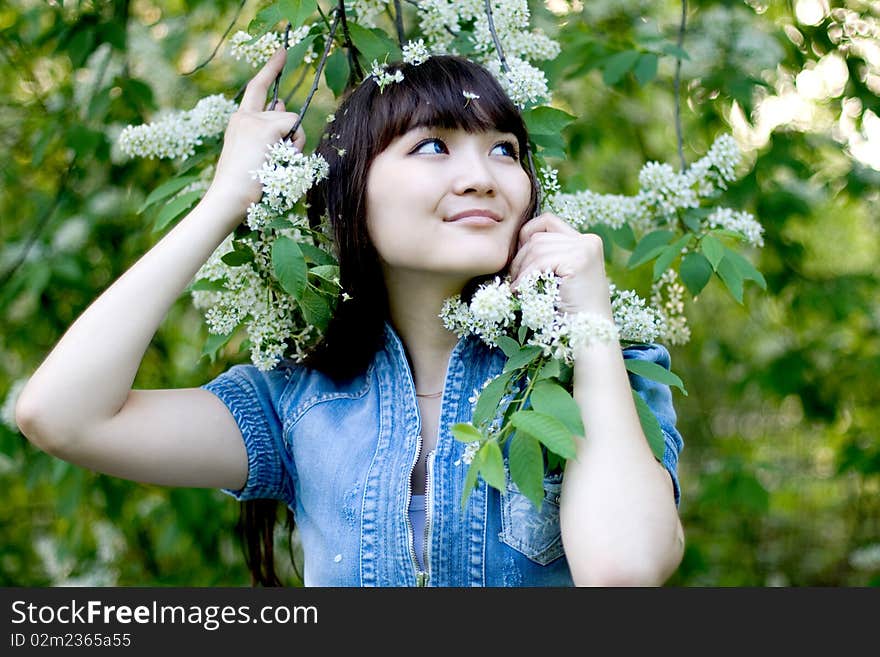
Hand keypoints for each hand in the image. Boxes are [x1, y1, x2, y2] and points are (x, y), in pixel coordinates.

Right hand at [206, 48, 306, 216]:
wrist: (229, 197)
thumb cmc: (244, 185)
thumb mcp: (257, 153)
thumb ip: (269, 129)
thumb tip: (282, 105)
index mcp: (240, 122)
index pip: (257, 88)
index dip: (270, 69)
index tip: (282, 51)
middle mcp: (245, 116)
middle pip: (284, 113)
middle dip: (290, 135)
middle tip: (275, 160)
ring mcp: (254, 120)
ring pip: (292, 123)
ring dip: (293, 146)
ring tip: (274, 166)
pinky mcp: (265, 128)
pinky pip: (293, 131)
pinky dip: (292, 148)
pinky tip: (276, 161)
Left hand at [509, 212, 612, 316]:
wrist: (589, 332)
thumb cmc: (570, 309)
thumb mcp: (559, 276)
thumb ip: (547, 256)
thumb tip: (515, 244)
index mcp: (585, 241)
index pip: (547, 221)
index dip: (527, 234)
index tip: (518, 260)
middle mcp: (588, 240)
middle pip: (538, 237)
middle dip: (520, 259)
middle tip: (514, 280)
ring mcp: (585, 249)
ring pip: (536, 248)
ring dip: (521, 270)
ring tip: (518, 288)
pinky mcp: (579, 260)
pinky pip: (540, 262)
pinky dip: (526, 277)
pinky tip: (521, 291)